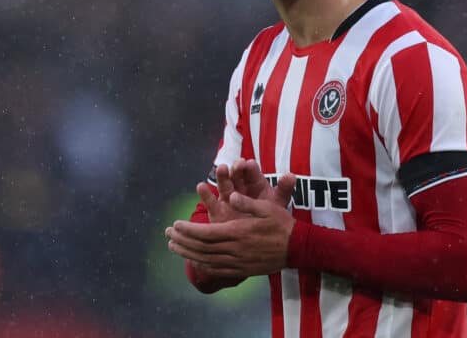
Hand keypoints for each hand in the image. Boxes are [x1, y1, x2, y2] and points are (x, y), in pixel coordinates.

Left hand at [166, 190, 295, 276]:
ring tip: (174, 247)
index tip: (174, 224)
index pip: (206, 233)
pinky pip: (218, 269)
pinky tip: (193, 261)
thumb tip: (232, 196)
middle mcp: (235, 249)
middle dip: (182, 241)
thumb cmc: (282, 224)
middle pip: (202, 247)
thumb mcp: (267, 207)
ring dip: (188, 254)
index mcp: (238, 232)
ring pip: (207, 260)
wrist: (298, 248)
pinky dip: (202, 265)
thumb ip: (247, 203)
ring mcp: (238, 262)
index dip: (188, 230)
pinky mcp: (242, 269)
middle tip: (167, 235)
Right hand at [198, 160, 294, 222]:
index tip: (249, 163)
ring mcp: (227, 199)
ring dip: (222, 177)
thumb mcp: (277, 204)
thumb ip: (283, 190)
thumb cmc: (269, 220)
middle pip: (236, 176)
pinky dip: (205, 194)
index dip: (249, 168)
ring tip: (222, 169)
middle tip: (236, 165)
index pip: (252, 173)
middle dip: (235, 170)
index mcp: (255, 185)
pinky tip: (201, 186)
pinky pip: (211, 201)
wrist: (256, 242)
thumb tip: (291, 175)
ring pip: (224, 185)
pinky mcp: (217, 211)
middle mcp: (240, 189)